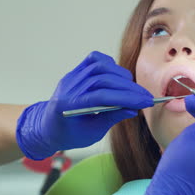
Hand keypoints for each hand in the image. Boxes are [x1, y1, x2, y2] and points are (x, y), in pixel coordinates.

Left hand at [16, 51, 152, 159]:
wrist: (48, 126)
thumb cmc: (69, 134)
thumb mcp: (92, 133)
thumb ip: (112, 118)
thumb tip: (133, 108)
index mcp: (69, 106)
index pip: (102, 97)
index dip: (127, 98)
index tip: (146, 103)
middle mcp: (69, 87)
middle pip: (103, 79)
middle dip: (129, 88)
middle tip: (145, 97)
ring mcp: (71, 76)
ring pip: (100, 66)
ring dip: (120, 75)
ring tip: (133, 89)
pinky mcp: (76, 71)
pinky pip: (94, 60)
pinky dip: (110, 65)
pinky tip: (119, 77)